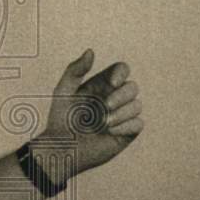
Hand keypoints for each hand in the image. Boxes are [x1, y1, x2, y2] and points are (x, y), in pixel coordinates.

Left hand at [41, 49, 143, 175]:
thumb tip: (90, 51)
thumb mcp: (63, 91)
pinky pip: (138, 123)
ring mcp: (122, 115)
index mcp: (101, 85)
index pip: (122, 69)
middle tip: (105, 107)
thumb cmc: (60, 120)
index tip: (113, 82)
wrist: (62, 148)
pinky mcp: (127, 132)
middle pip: (133, 87)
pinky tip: (110, 132)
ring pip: (137, 105)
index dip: (121, 73)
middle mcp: (114, 98)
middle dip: (121, 96)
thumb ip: (75, 70)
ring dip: (121, 114)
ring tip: (103, 123)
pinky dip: (126, 126)